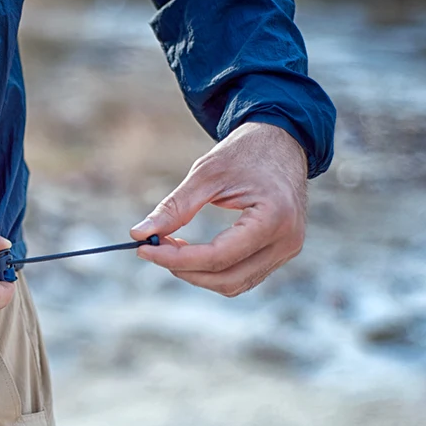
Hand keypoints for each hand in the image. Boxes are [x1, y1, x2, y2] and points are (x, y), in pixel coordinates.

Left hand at [131, 122, 307, 296]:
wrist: (282, 142)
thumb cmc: (245, 152)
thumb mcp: (206, 174)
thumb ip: (174, 207)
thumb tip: (139, 233)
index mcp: (273, 218)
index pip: (218, 256)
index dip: (176, 258)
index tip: (143, 249)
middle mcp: (286, 241)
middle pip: (226, 278)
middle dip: (184, 269)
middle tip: (153, 248)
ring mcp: (287, 250)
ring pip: (234, 283)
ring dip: (197, 273)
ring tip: (170, 248)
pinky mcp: (280, 252)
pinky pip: (242, 275)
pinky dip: (213, 270)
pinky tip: (191, 252)